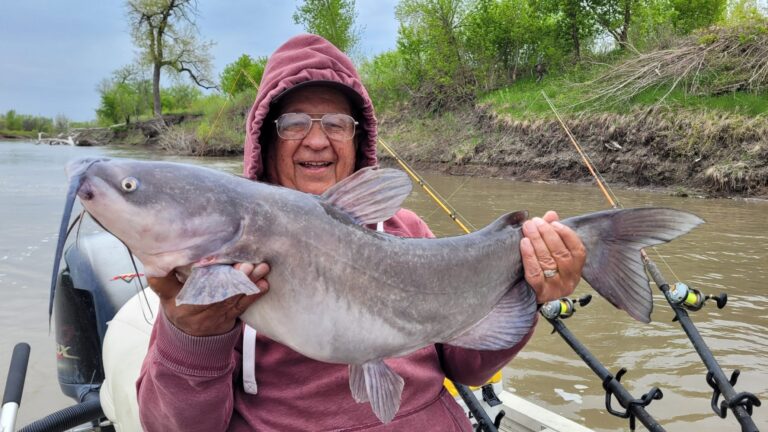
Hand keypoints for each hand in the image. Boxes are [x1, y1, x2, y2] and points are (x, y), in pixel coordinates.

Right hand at [148, 263, 269, 336]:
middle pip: (219, 293)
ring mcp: (216, 318)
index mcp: (180, 305)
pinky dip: (254, 294)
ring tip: (260, 268)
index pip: (195, 290)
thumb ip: (162, 279)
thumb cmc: (178, 305)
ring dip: (249, 282)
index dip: (208, 277)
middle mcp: (199, 313)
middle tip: (248, 265)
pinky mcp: (229, 319)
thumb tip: (158, 260)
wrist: (188, 337)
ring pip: (233, 298)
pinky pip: (242, 307)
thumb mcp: (165, 294)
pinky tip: (263, 284)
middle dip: (235, 278)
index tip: (218, 262)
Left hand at [520, 211, 584, 303]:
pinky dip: (529, 256)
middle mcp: (569, 280)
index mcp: (576, 269)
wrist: (529, 297)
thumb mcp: (551, 253)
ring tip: (528, 228)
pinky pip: (535, 273)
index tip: (554, 223)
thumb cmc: (543, 272)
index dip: (566, 234)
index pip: (578, 250)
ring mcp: (555, 288)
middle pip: (560, 254)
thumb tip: (551, 214)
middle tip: (535, 222)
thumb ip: (552, 234)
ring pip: (547, 261)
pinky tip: (524, 243)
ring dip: (537, 241)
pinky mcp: (540, 293)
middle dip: (547, 234)